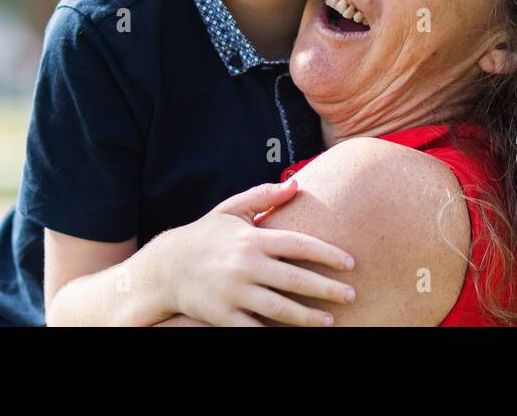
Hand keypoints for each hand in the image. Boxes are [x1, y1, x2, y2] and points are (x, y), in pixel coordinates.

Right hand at [145, 179, 355, 325]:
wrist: (164, 269)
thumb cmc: (204, 237)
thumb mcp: (230, 210)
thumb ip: (263, 196)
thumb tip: (296, 184)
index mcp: (252, 239)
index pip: (299, 245)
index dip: (328, 254)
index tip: (351, 264)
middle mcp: (246, 266)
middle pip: (296, 280)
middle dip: (328, 289)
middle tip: (352, 295)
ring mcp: (234, 293)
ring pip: (280, 309)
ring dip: (309, 317)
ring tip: (330, 320)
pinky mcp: (223, 316)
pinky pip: (255, 329)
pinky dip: (274, 332)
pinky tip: (293, 334)